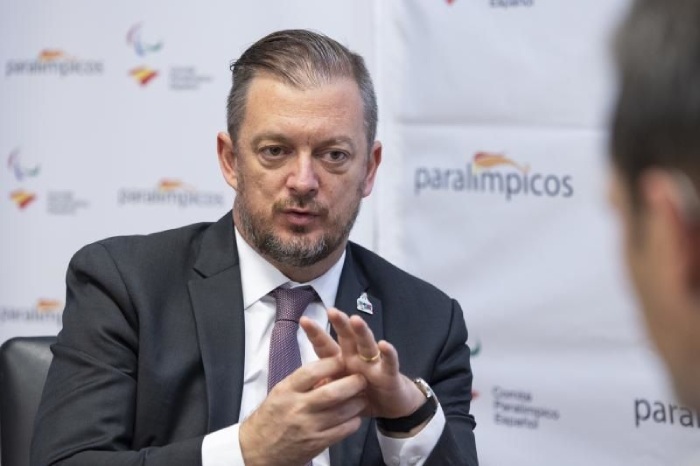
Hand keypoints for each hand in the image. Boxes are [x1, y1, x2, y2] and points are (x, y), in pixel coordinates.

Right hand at [239, 356, 366, 465]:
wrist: (257, 450)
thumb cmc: (271, 417)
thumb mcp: (281, 393)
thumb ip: (303, 382)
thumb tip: (329, 369)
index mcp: (287, 390)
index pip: (312, 371)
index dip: (332, 363)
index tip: (344, 358)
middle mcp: (297, 407)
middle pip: (331, 392)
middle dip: (352, 383)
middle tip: (362, 378)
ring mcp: (308, 427)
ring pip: (341, 412)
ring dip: (357, 403)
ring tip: (362, 396)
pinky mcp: (316, 443)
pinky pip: (342, 430)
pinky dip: (353, 422)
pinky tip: (356, 417)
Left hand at [301, 309, 424, 419]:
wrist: (392, 405)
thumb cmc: (362, 395)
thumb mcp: (339, 391)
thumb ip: (323, 385)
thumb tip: (297, 385)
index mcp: (342, 361)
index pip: (327, 346)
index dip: (316, 334)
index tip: (304, 320)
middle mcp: (357, 358)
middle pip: (347, 338)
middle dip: (340, 324)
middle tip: (331, 311)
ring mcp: (373, 364)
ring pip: (367, 345)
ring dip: (361, 332)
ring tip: (355, 320)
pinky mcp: (389, 374)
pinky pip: (389, 363)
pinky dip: (388, 354)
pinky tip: (384, 344)